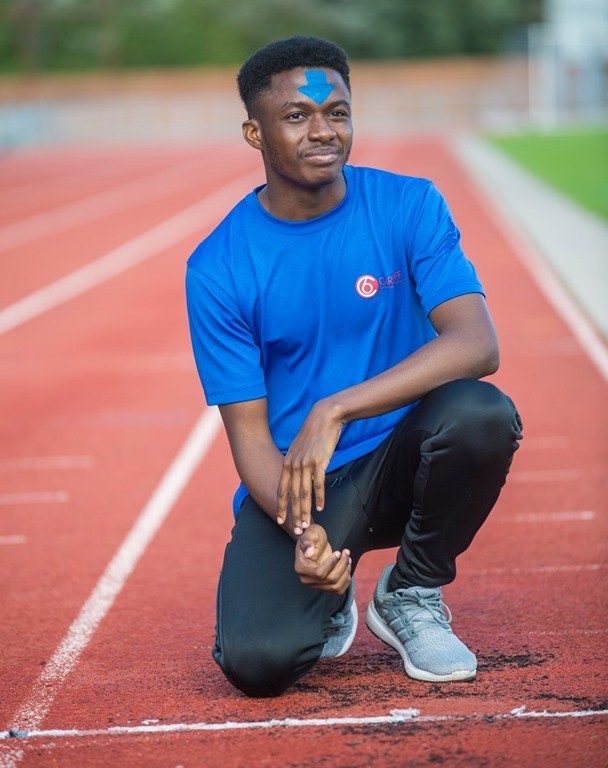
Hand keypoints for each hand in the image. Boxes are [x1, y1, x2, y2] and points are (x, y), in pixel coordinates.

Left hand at [277, 400, 342, 534]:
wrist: (324, 417)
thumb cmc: (313, 434)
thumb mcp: (299, 449)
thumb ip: (296, 463)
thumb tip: (296, 476)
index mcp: (287, 463)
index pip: (282, 489)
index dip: (281, 505)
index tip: (280, 519)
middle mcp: (294, 465)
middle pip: (293, 495)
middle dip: (293, 514)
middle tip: (295, 530)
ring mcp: (306, 464)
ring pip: (304, 493)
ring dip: (305, 510)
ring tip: (306, 524)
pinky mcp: (319, 462)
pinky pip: (318, 484)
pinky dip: (319, 497)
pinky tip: (320, 508)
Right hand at [294, 524, 350, 594]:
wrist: (314, 543)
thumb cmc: (313, 536)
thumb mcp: (310, 533)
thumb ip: (308, 541)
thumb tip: (309, 553)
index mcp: (300, 568)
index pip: (319, 573)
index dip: (331, 563)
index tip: (338, 552)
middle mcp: (306, 580)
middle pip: (330, 579)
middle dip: (342, 565)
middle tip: (346, 552)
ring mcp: (315, 585)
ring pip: (335, 586)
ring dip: (346, 572)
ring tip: (348, 559)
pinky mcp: (324, 587)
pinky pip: (338, 590)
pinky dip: (346, 581)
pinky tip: (347, 568)